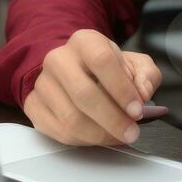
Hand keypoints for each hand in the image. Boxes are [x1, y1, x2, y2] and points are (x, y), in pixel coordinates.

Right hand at [23, 29, 163, 146]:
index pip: (102, 60)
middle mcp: (59, 58)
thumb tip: (142, 93)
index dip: (121, 89)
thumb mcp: (135, 65)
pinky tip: (99, 136)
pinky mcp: (34, 106)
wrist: (77, 70)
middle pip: (84, 94)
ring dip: (100, 134)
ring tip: (118, 136)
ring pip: (71, 118)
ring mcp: (43, 83)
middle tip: (131, 132)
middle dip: (113, 119)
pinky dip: (84, 141)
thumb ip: (146, 76)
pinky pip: (59, 131)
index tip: (137, 110)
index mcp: (85, 41)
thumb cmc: (108, 69)